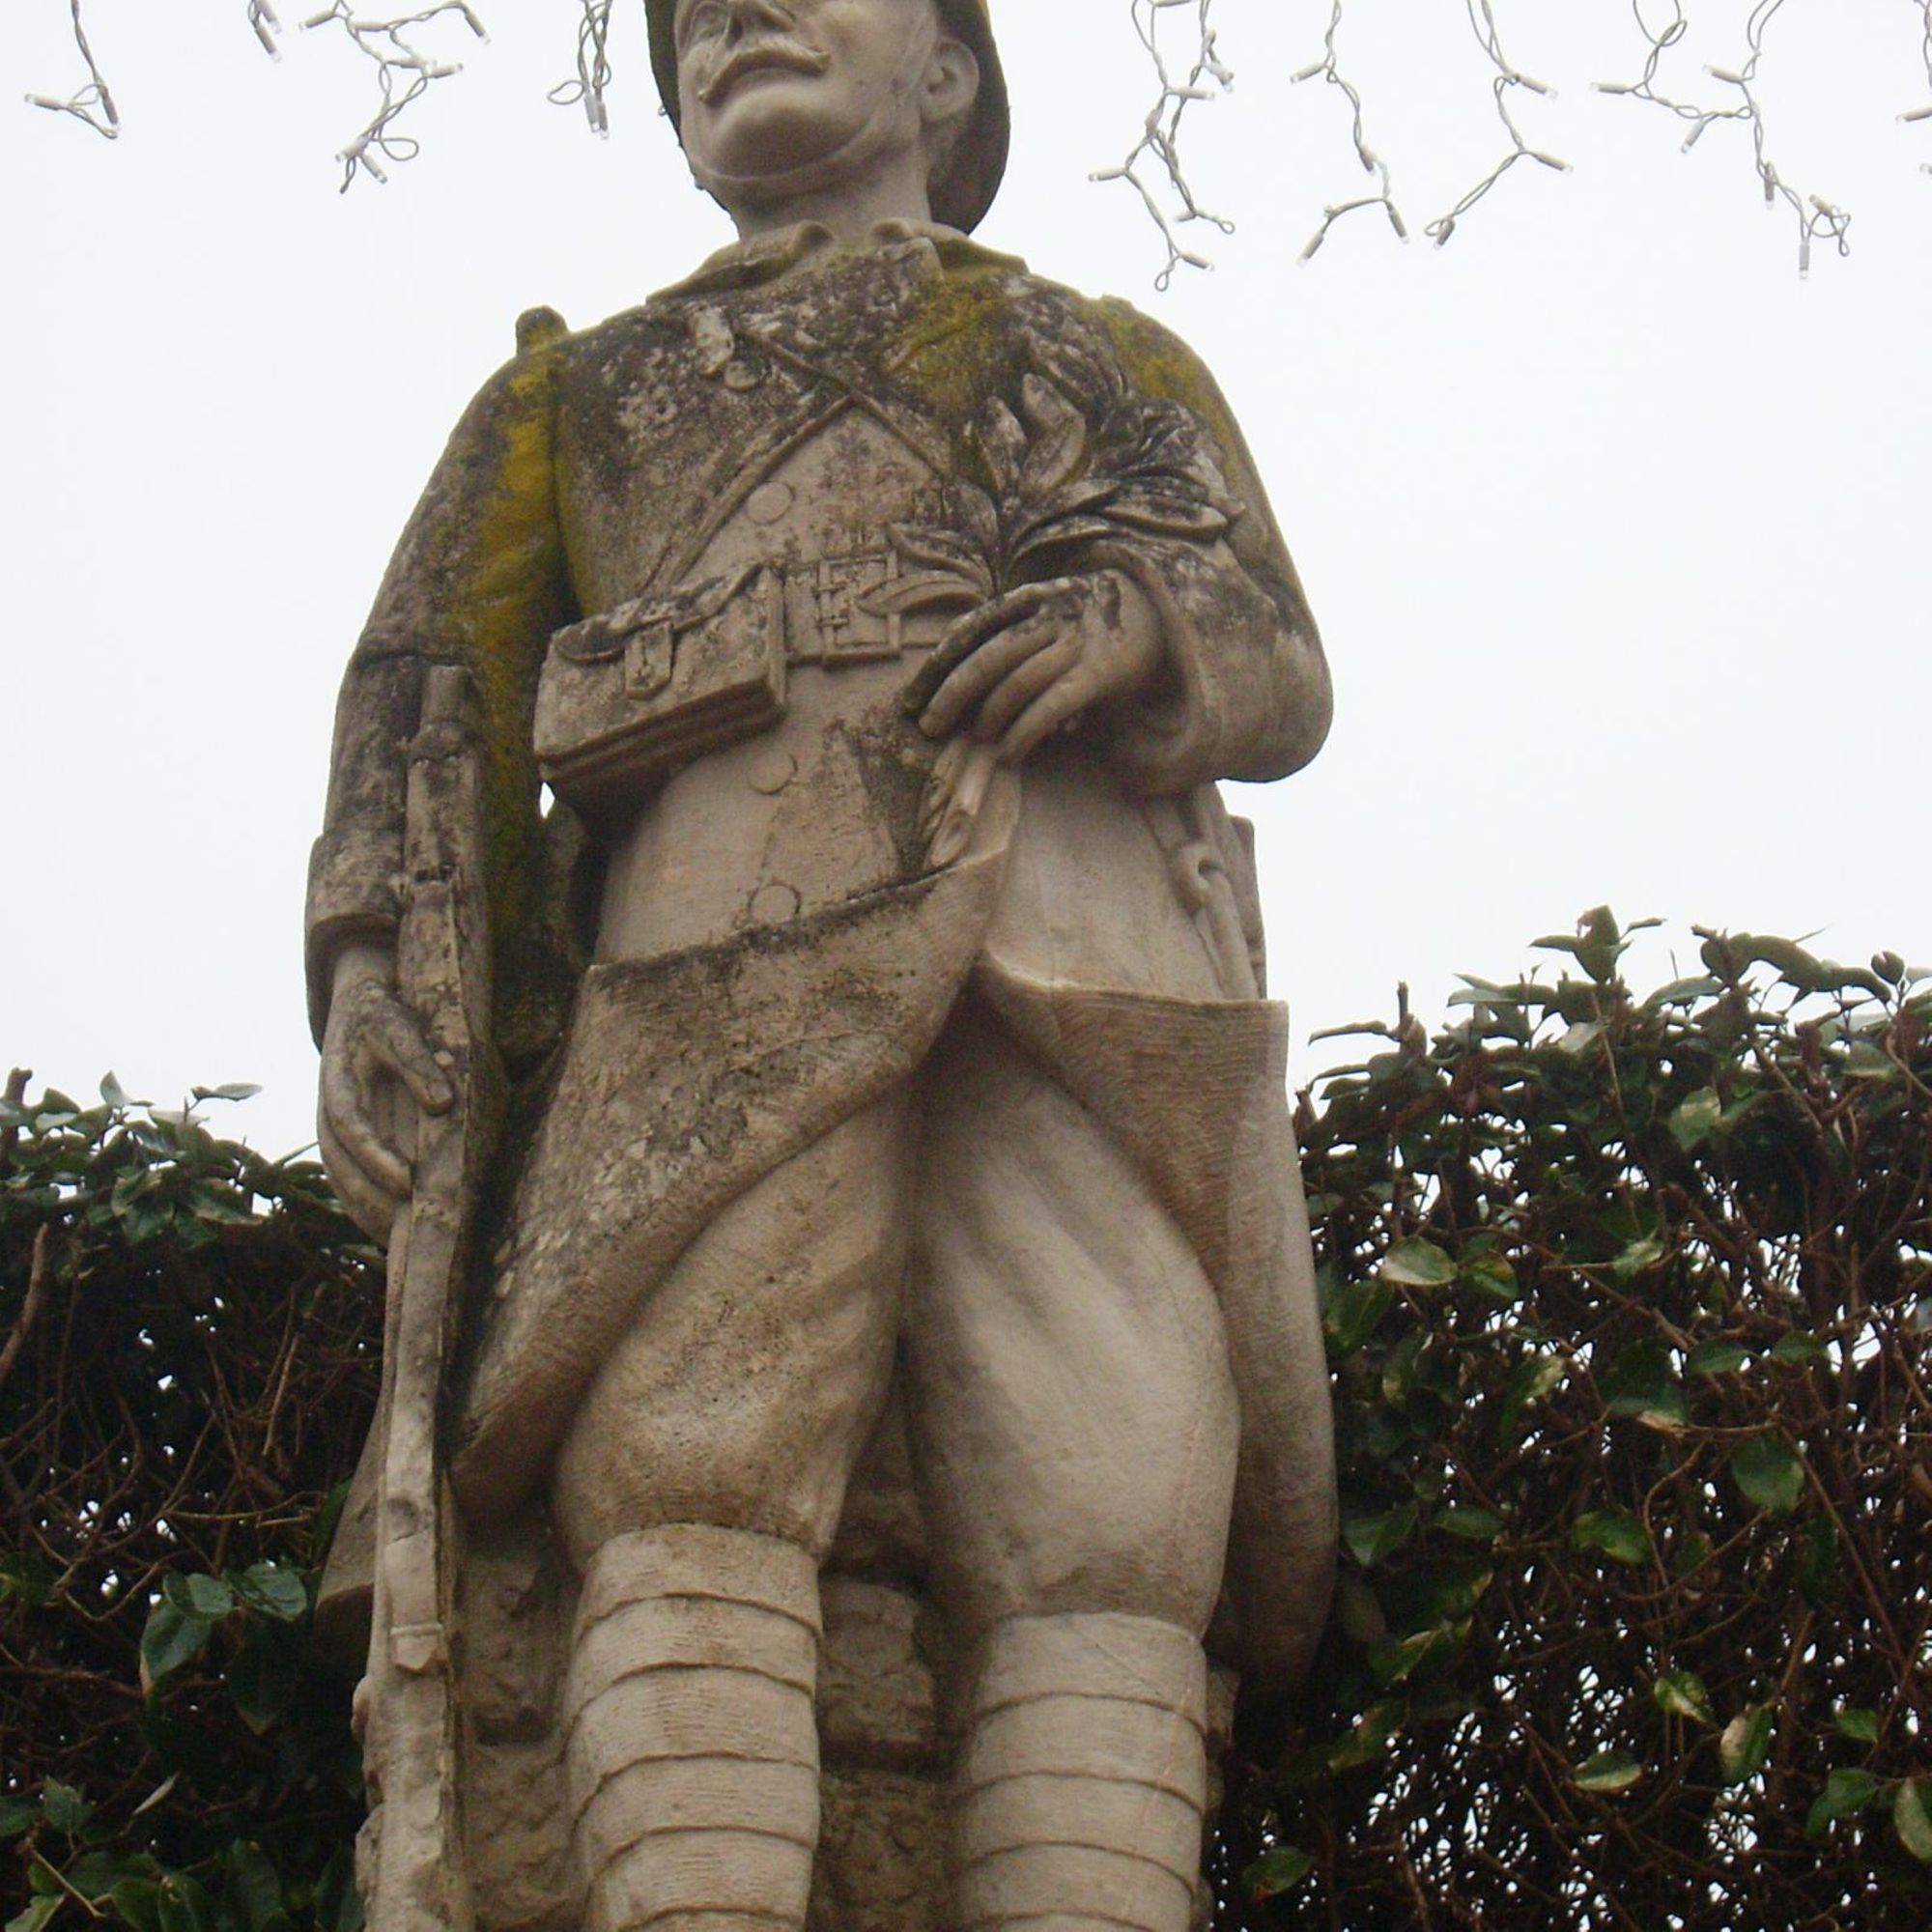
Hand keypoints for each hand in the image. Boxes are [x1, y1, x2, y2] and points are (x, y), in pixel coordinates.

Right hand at [318, 943, 453, 1243]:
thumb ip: (419, 1063)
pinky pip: (347, 1179)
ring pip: (341, 1179)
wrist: (358, 1006)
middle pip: (342, 1165)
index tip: (408, 1182)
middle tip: (408, 1226)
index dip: (377, 1158)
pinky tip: (389, 1231)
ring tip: (398, 1243)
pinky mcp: (343, 1139)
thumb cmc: (384, 1015)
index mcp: (338, 1085)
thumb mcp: (400, 1029)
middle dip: (372, 1198)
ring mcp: (331, 1129)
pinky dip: (364, 1206)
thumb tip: (443, 1105)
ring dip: (366, 1211)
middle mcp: (328, 1113)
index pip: (352, 1129)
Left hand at [907, 570, 1165, 765]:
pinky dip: (1025, 732)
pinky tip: (1010, 754)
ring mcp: (1074, 640)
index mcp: (1027, 600)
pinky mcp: (1098, 670)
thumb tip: (963, 689)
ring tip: (975, 741)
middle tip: (929, 726)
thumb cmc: (1091, 625)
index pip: (968, 631)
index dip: (937, 667)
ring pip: (1017, 680)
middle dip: (951, 695)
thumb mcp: (1046, 620)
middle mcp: (1047, 615)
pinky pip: (1051, 704)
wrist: (1159, 610)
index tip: (910, 699)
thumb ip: (1010, 643)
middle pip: (986, 656)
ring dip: (989, 715)